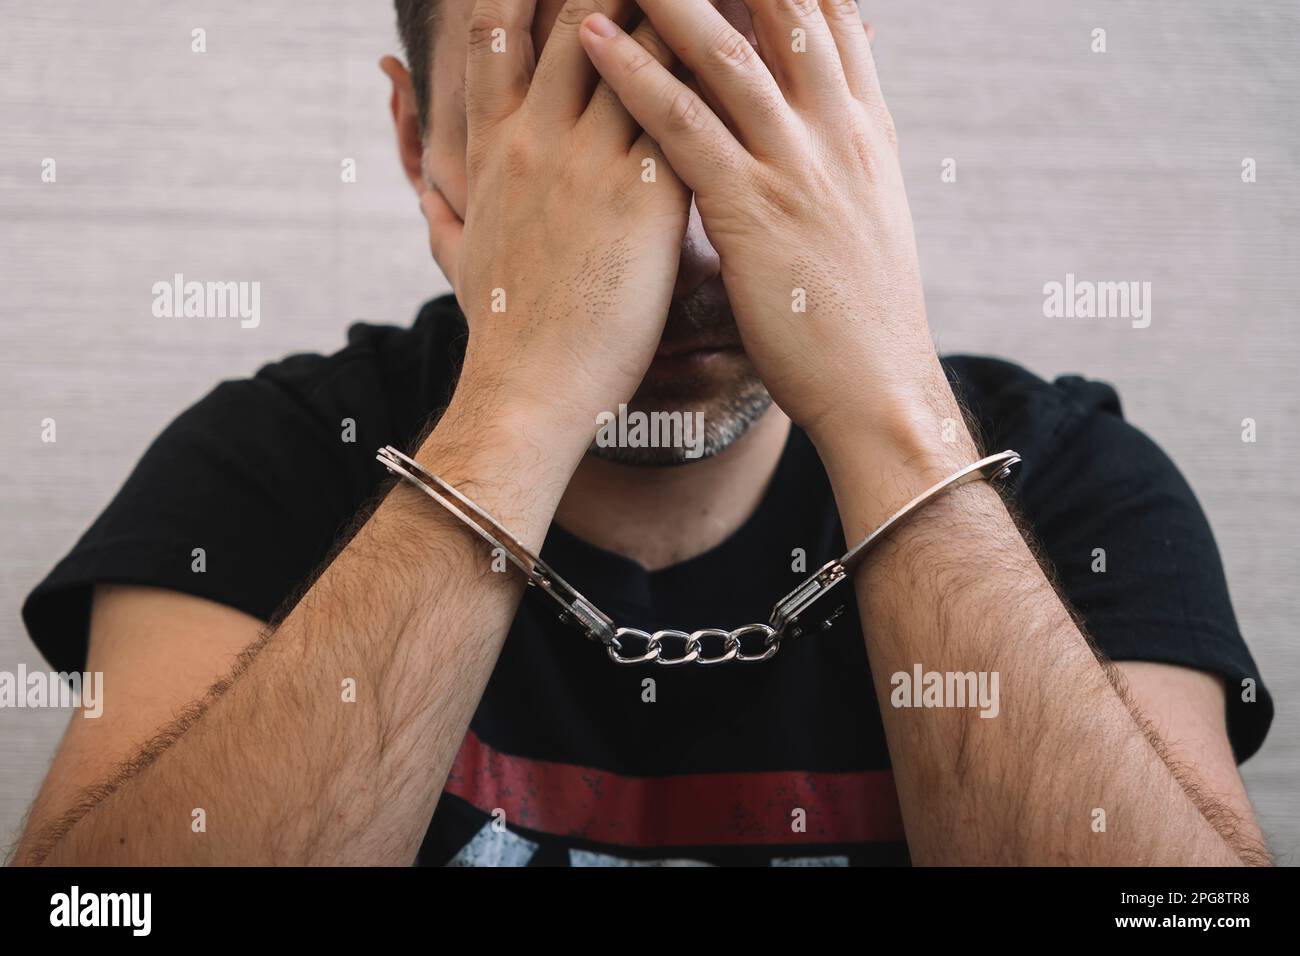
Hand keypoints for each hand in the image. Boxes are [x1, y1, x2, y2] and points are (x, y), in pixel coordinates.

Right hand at [425, 0, 689, 432]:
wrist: (527, 390)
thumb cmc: (500, 329)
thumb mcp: (451, 252)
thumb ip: (435, 199)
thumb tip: (420, 186)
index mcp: (491, 148)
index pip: (495, 33)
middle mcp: (535, 139)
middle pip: (576, 17)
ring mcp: (587, 163)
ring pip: (638, 49)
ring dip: (676, 11)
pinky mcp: (643, 198)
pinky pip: (685, 110)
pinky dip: (714, 73)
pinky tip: (748, 53)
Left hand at [578, 0, 962, 455]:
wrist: (881, 388)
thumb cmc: (861, 315)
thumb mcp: (865, 217)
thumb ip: (841, 157)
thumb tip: (815, 121)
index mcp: (863, 130)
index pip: (828, 15)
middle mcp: (835, 131)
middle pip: (782, 8)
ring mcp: (796, 167)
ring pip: (726, 51)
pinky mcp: (752, 212)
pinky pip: (682, 126)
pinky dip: (635, 74)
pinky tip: (591, 39)